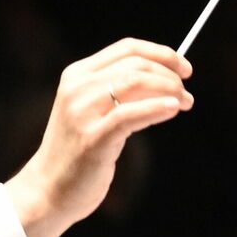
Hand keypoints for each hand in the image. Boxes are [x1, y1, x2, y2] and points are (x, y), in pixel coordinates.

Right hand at [8, 40, 193, 236]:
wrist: (49, 189)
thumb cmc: (79, 150)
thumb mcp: (94, 111)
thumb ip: (121, 92)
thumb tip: (169, 80)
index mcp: (77, 74)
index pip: (127, 48)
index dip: (162, 53)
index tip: (184, 68)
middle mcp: (77, 87)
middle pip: (136, 65)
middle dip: (170, 75)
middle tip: (187, 91)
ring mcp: (82, 112)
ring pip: (135, 83)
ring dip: (168, 90)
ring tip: (185, 102)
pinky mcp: (92, 138)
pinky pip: (131, 114)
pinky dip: (157, 107)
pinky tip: (173, 109)